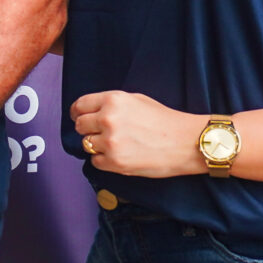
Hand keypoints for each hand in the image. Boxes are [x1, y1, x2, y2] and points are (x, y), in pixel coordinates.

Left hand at [69, 91, 205, 176]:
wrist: (185, 142)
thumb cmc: (164, 120)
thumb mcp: (136, 100)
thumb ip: (111, 104)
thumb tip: (90, 111)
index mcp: (113, 100)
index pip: (79, 106)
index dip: (77, 113)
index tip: (79, 117)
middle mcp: (108, 119)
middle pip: (79, 125)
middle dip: (87, 129)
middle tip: (100, 132)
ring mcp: (110, 142)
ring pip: (86, 144)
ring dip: (96, 145)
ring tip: (115, 144)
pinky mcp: (115, 162)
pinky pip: (95, 161)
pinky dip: (103, 160)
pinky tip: (119, 155)